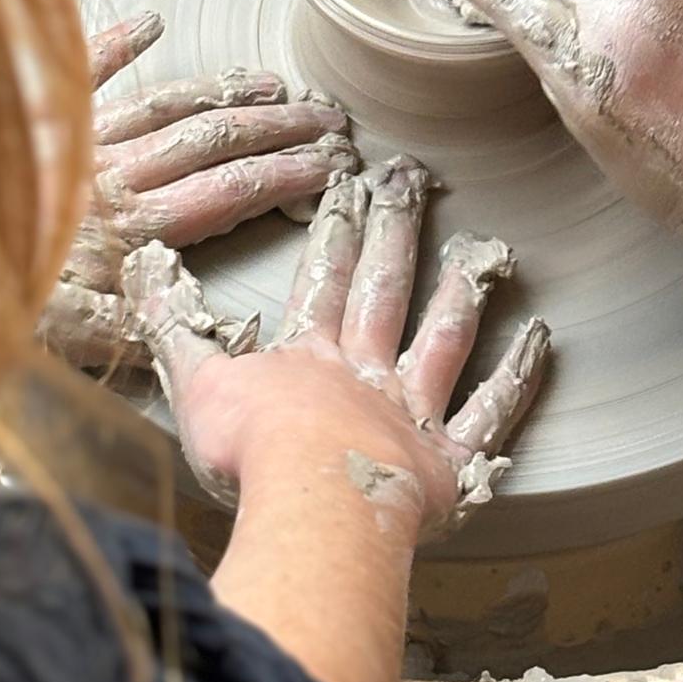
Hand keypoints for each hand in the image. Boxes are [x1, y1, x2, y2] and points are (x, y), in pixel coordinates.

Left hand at [38, 12, 358, 368]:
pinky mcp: (33, 120)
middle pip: (212, 143)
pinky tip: (151, 22)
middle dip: (276, 129)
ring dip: (225, 92)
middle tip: (327, 116)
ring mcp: (74, 140)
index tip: (327, 165)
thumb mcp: (57, 338)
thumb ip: (128, 329)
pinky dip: (116, 43)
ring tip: (274, 82)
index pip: (225, 196)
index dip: (283, 177)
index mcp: (124, 232)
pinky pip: (81, 71)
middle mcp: (110, 177)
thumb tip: (206, 328)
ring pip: (167, 107)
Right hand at [122, 157, 548, 538]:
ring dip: (459, 294)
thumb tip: (142, 264)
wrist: (313, 500)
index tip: (349, 181)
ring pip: (442, 340)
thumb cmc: (252, 450)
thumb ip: (173, 324)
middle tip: (412, 181)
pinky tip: (539, 338)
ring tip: (479, 254)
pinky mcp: (448, 462)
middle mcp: (366, 373)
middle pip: (385, 290)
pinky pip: (491, 412)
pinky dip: (516, 376)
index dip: (336, 228)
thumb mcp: (196, 380)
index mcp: (310, 355)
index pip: (324, 276)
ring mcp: (412, 414)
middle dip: (396, 232)